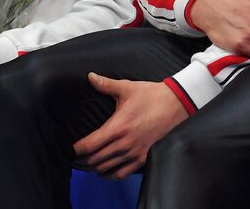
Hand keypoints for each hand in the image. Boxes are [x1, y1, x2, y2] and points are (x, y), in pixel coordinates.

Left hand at [73, 74, 187, 178]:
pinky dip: (110, 174)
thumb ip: (106, 84)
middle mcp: (124, 144)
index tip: (71, 148)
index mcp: (118, 127)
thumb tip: (90, 76)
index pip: (89, 145)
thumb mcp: (128, 88)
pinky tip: (106, 169)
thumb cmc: (153, 95)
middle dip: (83, 159)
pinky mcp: (143, 159)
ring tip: (90, 161)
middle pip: (94, 160)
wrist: (178, 104)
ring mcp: (134, 153)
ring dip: (95, 167)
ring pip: (106, 169)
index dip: (76, 149)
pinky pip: (122, 174)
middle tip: (78, 155)